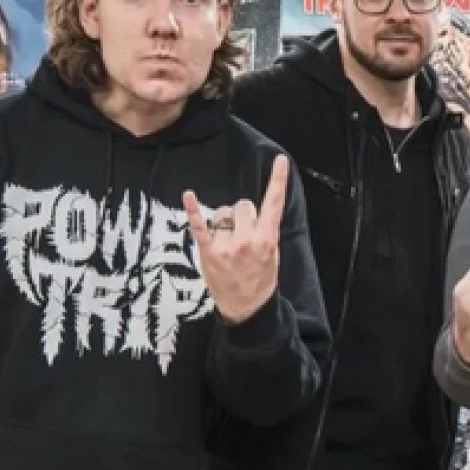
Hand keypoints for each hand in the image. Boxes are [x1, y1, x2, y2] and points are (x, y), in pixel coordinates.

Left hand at [183, 155, 287, 324]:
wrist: (247, 308)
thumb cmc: (260, 280)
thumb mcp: (273, 256)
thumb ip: (265, 232)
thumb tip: (255, 214)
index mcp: (267, 240)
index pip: (274, 204)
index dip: (278, 180)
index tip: (280, 161)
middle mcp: (247, 240)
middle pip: (243, 205)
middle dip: (243, 213)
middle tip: (243, 233)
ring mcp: (227, 246)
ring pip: (223, 213)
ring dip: (225, 222)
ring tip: (228, 242)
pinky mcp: (208, 252)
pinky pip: (199, 226)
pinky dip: (193, 210)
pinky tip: (189, 196)